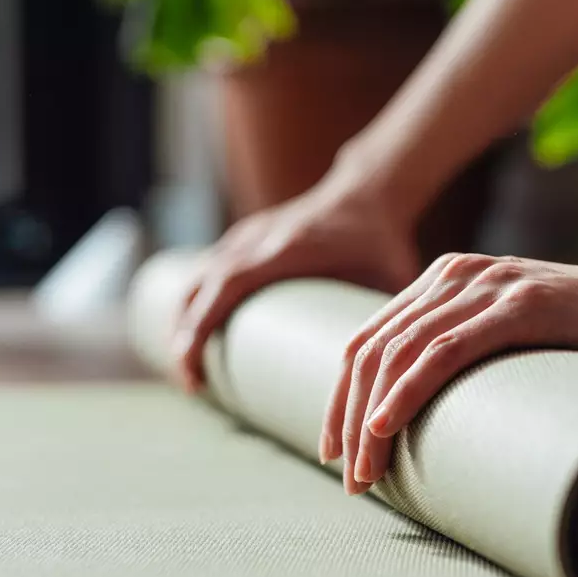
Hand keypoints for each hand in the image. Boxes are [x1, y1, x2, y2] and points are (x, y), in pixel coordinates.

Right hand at [173, 182, 419, 392]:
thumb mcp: (389, 279)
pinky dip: (194, 302)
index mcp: (289, 248)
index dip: (200, 329)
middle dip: (183, 337)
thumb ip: (389, 324)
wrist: (369, 192)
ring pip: (195, 278)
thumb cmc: (381, 242)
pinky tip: (195, 335)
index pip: (227, 284)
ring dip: (183, 321)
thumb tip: (395, 381)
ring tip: (192, 369)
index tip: (195, 374)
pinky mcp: (245, 239)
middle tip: (192, 384)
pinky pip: (206, 269)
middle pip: (198, 287)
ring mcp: (248, 236)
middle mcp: (259, 239)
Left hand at [321, 250, 577, 494]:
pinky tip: (386, 425)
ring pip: (398, 353)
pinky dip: (408, 389)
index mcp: (445, 281)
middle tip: (349, 478)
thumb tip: (432, 429)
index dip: (342, 399)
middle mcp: (456, 276)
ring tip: (364, 471)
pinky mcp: (519, 306)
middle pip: (371, 349)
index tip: (338, 452)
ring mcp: (487, 287)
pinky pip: (445, 349)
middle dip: (348, 418)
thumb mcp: (512, 340)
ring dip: (370, 419)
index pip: (369, 340)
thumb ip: (472, 357)